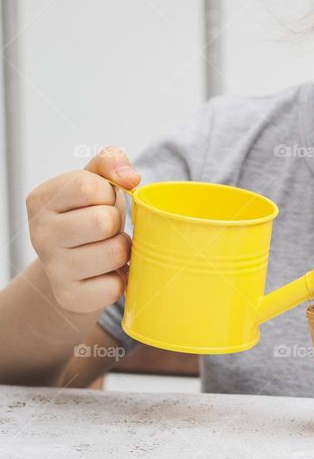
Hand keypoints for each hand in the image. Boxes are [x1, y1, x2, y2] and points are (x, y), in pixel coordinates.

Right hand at [26, 146, 139, 313]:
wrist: (76, 264)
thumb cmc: (90, 214)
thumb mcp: (96, 180)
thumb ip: (111, 161)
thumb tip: (130, 177)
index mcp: (41, 200)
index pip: (88, 187)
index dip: (107, 194)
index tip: (99, 202)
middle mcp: (39, 234)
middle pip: (103, 221)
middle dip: (116, 224)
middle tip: (106, 230)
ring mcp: (53, 268)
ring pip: (114, 252)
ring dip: (122, 250)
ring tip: (107, 249)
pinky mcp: (69, 296)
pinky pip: (114, 286)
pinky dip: (120, 279)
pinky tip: (105, 273)